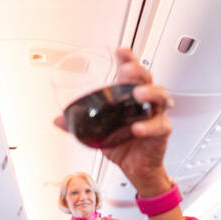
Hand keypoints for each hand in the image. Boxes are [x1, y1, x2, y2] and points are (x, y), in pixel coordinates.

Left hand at [54, 48, 173, 196]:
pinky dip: (150, 126)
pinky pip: (160, 125)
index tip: (121, 51)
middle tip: (128, 71)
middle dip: (138, 71)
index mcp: (128, 96)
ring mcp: (155, 114)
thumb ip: (78, 125)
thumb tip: (58, 120)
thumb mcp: (98, 132)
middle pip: (147, 78)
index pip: (131, 71)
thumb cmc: (122, 144)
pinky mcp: (161, 132)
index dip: (128, 59)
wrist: (137, 168)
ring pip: (161, 96)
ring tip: (139, 94)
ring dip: (151, 92)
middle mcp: (145, 102)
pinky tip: (138, 128)